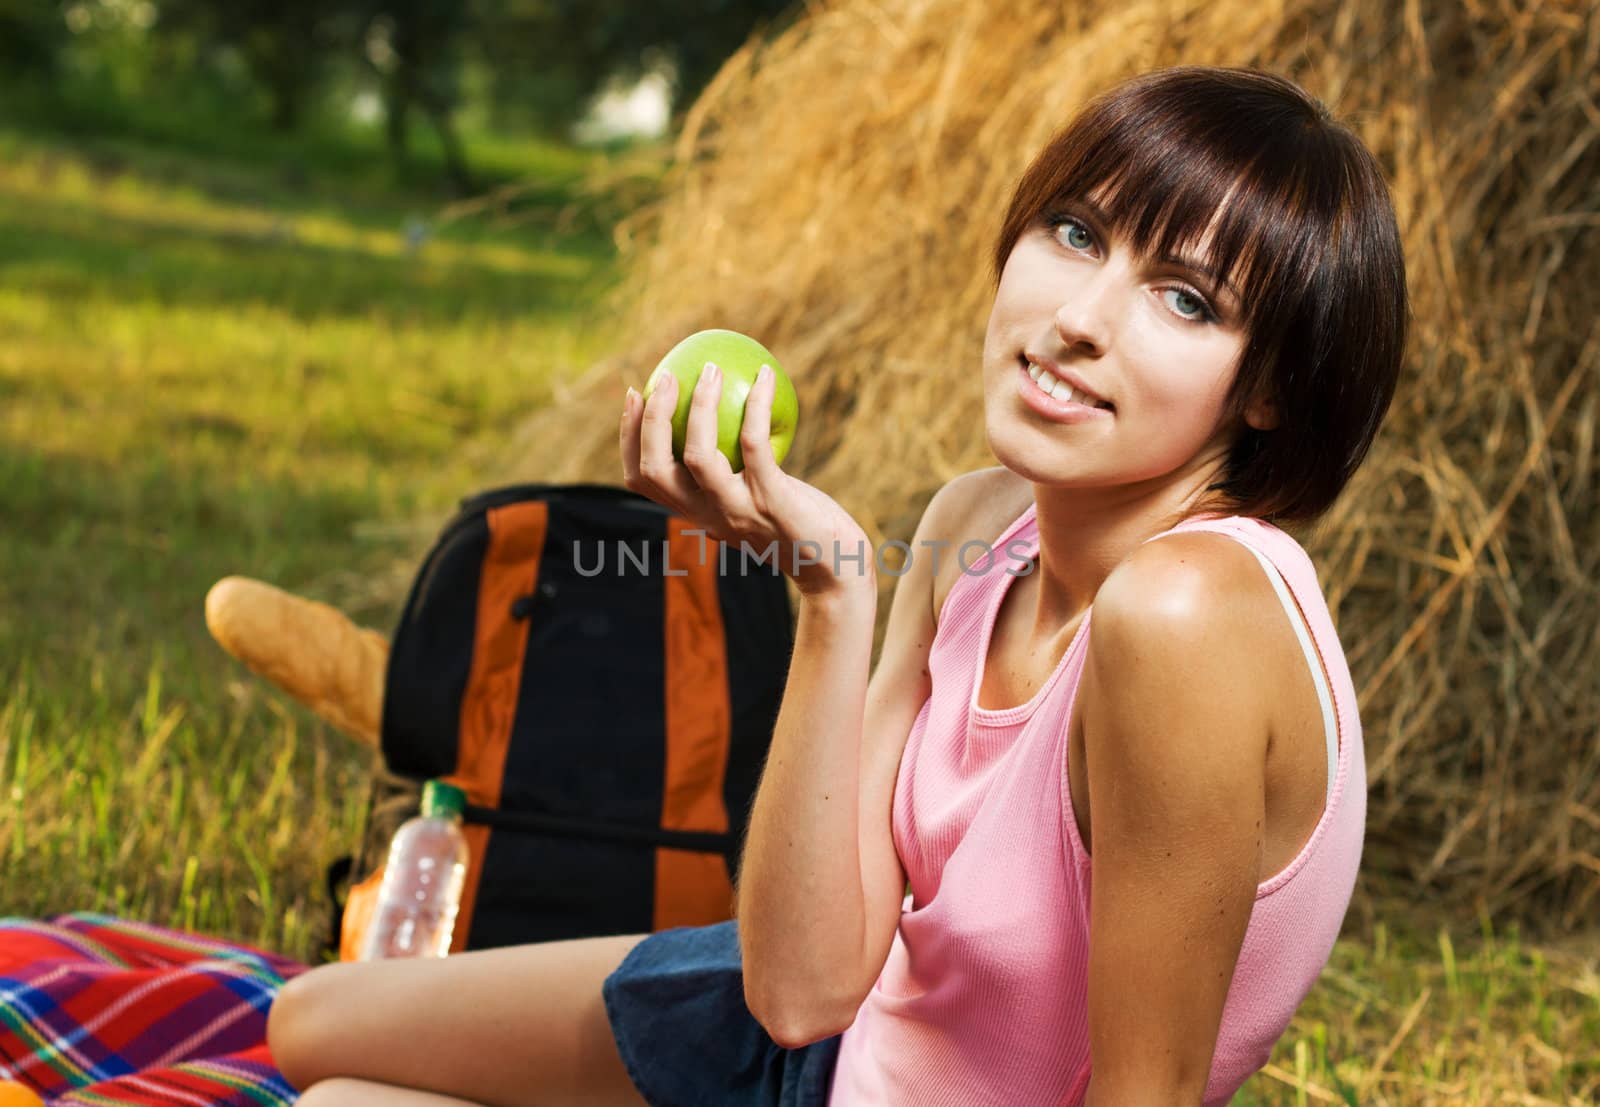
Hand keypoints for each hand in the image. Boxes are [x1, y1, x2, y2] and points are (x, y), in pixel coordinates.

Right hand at [620, 360, 872, 597]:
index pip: (643, 479)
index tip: (635, 394)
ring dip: (700, 406)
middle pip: (655, 470)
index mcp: (696, 513)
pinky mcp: (773, 501)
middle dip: (650, 420)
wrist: (833, 568)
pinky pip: (755, 443)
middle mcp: (709, 516)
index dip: (628, 436)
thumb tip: (723, 416)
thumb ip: (732, 476)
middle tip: (664, 376)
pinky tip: (764, 375)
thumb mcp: (753, 502)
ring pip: (698, 456)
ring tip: (710, 369)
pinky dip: (756, 404)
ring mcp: (739, 510)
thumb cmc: (796, 524)